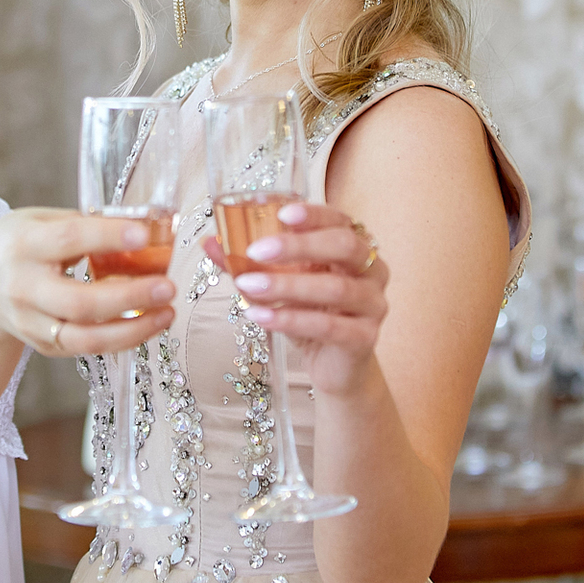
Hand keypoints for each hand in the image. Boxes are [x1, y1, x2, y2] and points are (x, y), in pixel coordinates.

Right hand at [0, 208, 176, 356]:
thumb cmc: (18, 245)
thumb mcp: (38, 220)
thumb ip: (83, 222)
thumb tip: (146, 225)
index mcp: (24, 244)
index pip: (69, 238)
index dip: (108, 237)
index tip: (145, 235)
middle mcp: (24, 287)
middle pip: (79, 301)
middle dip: (129, 296)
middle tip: (167, 286)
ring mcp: (31, 322)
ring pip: (85, 337)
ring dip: (133, 329)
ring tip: (167, 312)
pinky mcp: (43, 346)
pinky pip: (87, 348)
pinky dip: (123, 338)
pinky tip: (149, 324)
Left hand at [203, 200, 387, 394]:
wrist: (334, 367)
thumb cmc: (310, 315)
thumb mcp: (281, 284)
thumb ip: (249, 262)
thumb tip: (210, 242)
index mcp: (355, 248)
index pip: (340, 221)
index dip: (314, 215)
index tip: (282, 215)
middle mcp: (372, 271)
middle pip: (344, 247)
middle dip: (299, 246)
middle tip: (256, 251)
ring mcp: (373, 305)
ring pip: (335, 288)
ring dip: (287, 285)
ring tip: (247, 285)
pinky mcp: (365, 338)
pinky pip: (329, 326)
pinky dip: (291, 319)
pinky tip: (260, 316)